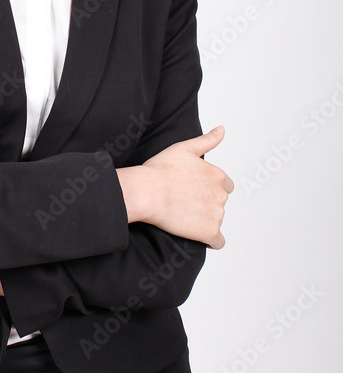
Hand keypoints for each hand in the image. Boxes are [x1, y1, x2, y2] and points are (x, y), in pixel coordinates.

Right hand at [117, 126, 233, 248]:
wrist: (146, 191)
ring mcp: (217, 214)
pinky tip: (196, 235)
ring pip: (217, 220)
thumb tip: (221, 130)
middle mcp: (221, 194)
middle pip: (220, 203)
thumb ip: (207, 140)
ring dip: (205, 220)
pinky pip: (217, 242)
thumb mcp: (184, 148)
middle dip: (206, 204)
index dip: (208, 188)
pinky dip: (210, 240)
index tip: (192, 190)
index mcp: (217, 175)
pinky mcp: (209, 232)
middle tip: (184, 202)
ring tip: (183, 216)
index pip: (225, 185)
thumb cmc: (159, 169)